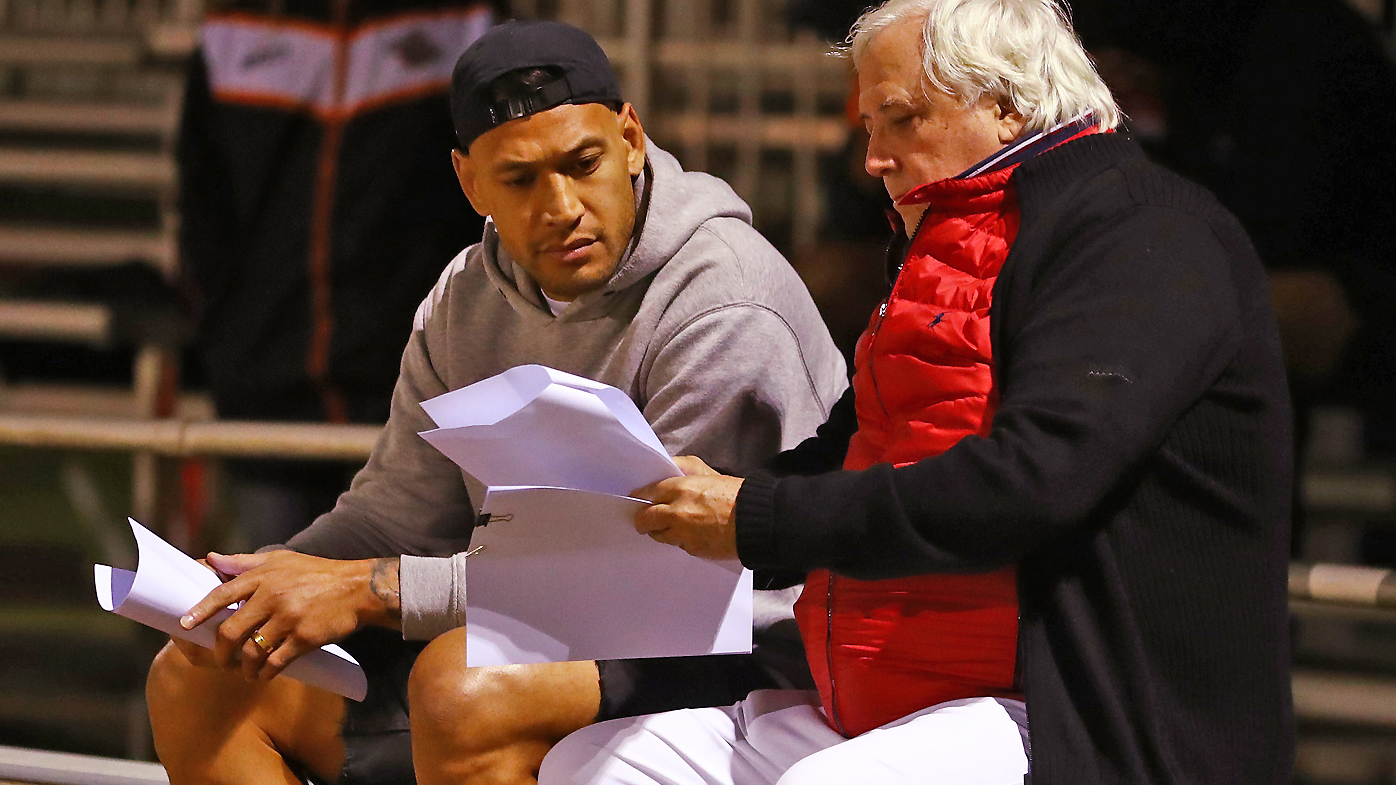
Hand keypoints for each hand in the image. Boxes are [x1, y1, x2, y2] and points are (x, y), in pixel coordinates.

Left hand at [179, 551, 399, 681]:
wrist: (358, 589)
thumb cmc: (318, 573)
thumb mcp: (281, 560)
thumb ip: (244, 562)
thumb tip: (211, 559)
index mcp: (264, 577)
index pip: (223, 594)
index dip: (202, 612)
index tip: (185, 625)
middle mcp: (273, 597)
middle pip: (232, 631)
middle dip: (221, 652)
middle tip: (222, 660)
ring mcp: (289, 619)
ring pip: (252, 651)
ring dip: (243, 668)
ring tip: (244, 673)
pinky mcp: (305, 638)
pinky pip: (276, 662)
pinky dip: (265, 673)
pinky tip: (264, 675)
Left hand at [632, 456, 742, 559]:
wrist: (756, 521)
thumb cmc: (735, 493)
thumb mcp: (708, 471)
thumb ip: (684, 466)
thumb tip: (667, 466)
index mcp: (679, 489)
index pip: (646, 492)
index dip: (641, 495)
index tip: (639, 497)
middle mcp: (676, 513)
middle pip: (644, 519)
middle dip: (643, 518)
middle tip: (645, 518)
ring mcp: (683, 534)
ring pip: (659, 535)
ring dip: (661, 530)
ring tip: (670, 526)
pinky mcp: (692, 550)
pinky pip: (678, 545)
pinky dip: (680, 540)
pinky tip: (691, 534)